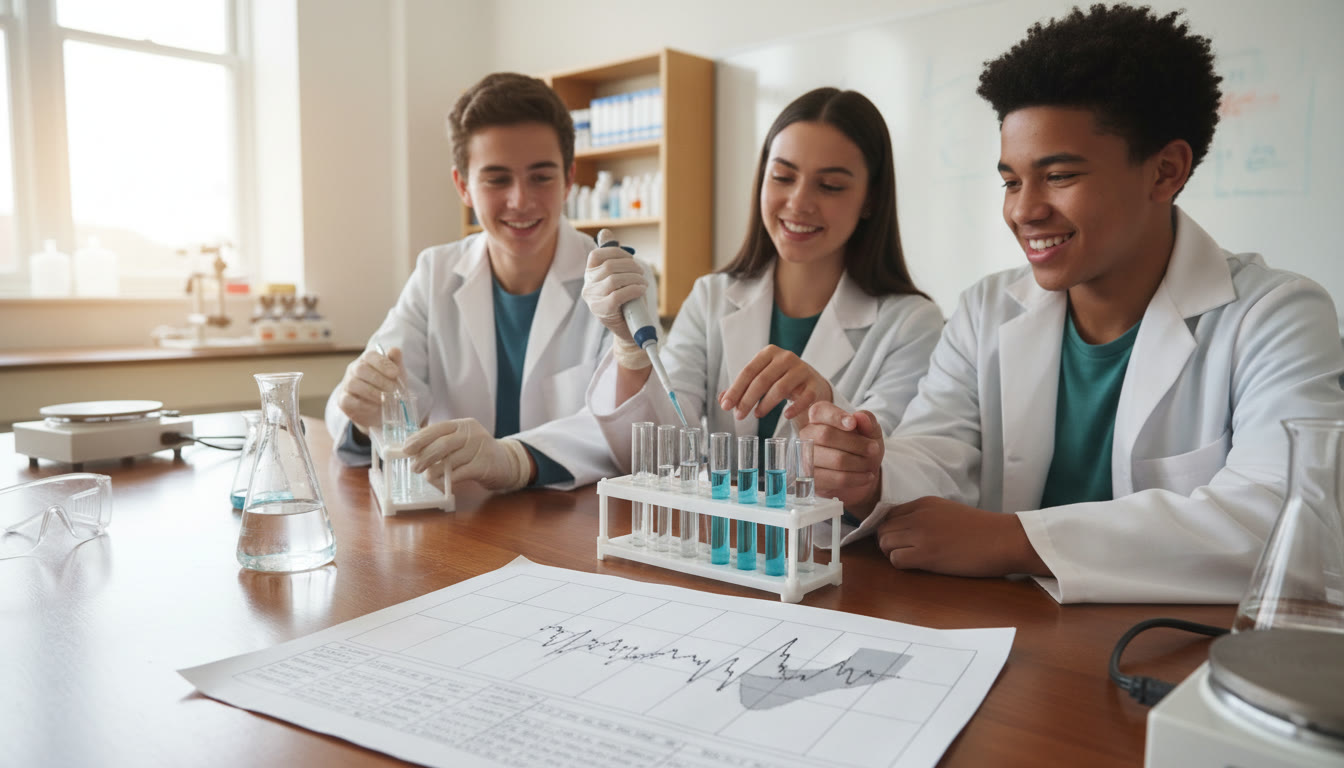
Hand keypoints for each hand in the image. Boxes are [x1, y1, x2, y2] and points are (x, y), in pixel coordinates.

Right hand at [336, 346, 404, 431]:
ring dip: (373, 392)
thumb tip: (394, 350)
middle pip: (361, 369)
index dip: (383, 363)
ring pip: (354, 384)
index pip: (370, 356)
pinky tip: (375, 406)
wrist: (379, 410)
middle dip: (379, 380)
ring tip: (386, 399)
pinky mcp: (343, 400)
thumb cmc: (388, 387)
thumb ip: (396, 362)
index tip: (396, 373)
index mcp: (367, 360)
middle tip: (393, 389)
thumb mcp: (396, 375)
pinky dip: (364, 404)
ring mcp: (347, 385)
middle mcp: (354, 369)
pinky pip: (349, 400)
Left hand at [403, 418, 532, 491]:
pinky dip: (448, 479)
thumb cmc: (477, 453)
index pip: (438, 428)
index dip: (420, 438)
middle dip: (425, 456)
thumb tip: (414, 451)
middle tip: (414, 467)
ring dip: (434, 471)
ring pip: (450, 460)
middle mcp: (472, 433)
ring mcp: (480, 448)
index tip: (406, 449)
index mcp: (463, 425)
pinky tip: (441, 483)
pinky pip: (460, 473)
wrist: (507, 463)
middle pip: (443, 444)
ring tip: (427, 476)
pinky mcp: (484, 465)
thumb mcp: (462, 442)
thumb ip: (442, 443)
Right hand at [581, 229, 646, 345]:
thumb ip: (613, 256)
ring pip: (614, 280)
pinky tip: (641, 291)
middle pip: (609, 266)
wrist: (630, 329)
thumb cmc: (627, 301)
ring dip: (635, 279)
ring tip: (643, 284)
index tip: (631, 260)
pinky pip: (617, 295)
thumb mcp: (621, 276)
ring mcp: (592, 299)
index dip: (617, 252)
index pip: (597, 254)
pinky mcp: (601, 311)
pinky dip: (633, 290)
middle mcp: (588, 286)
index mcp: (590, 274)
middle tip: (642, 274)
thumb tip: (605, 232)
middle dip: (631, 267)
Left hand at [718, 345, 832, 425]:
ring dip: (765, 405)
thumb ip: (741, 389)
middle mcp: (786, 357)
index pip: (748, 371)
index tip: (725, 406)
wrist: (811, 382)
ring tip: (757, 415)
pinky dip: (794, 408)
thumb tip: (722, 400)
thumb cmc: (780, 380)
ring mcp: (802, 370)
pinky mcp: (814, 384)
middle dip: (747, 400)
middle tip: (738, 416)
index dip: (735, 389)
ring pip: (780, 388)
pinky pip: (803, 398)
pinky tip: (785, 416)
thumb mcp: (760, 380)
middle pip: (762, 380)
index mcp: (769, 353)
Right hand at [800, 402, 882, 510]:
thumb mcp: (870, 430)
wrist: (859, 473)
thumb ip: (867, 421)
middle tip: (874, 449)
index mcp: (819, 417)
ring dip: (859, 463)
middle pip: (826, 435)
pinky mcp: (813, 479)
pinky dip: (856, 478)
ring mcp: (806, 458)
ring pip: (835, 459)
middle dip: (855, 443)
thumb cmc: (861, 446)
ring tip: (870, 464)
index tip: (852, 424)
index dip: (835, 417)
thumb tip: (860, 416)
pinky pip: (836, 478)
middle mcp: (807, 436)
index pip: (819, 411)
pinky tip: (867, 477)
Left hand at [877, 497, 1048, 577]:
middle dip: (889, 543)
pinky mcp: (926, 554)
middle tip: (906, 553)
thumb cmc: (983, 530)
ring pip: (885, 543)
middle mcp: (918, 515)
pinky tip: (920, 566)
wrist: (1004, 539)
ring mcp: (921, 534)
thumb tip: (905, 530)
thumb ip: (925, 516)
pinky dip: (902, 565)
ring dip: (894, 554)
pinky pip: (896, 559)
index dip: (891, 530)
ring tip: (914, 559)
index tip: (902, 540)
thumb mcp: (948, 512)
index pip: (888, 515)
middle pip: (882, 529)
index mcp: (923, 503)